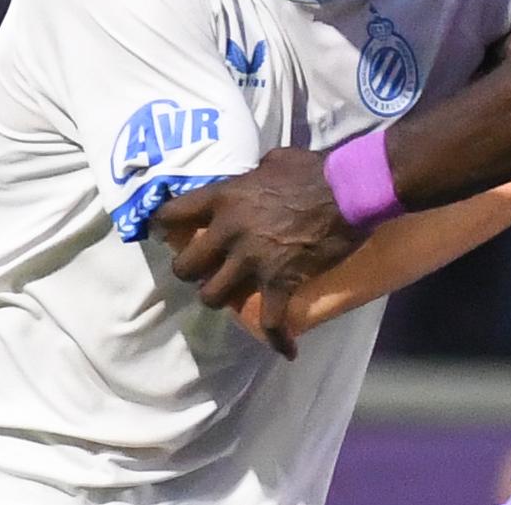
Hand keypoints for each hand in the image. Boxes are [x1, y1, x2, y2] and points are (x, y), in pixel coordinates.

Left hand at [152, 147, 361, 358]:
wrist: (348, 190)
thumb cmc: (313, 169)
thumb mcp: (274, 160)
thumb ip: (255, 171)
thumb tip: (255, 173)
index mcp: (224, 198)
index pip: (174, 213)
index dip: (162, 225)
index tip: (161, 233)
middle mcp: (229, 231)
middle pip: (185, 266)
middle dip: (189, 272)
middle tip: (200, 271)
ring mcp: (253, 260)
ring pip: (212, 297)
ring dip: (220, 299)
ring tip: (230, 298)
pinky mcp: (280, 282)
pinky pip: (271, 321)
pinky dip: (278, 338)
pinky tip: (287, 349)